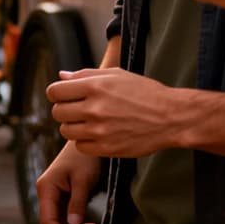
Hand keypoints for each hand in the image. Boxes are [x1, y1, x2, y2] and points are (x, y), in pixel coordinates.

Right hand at [36, 142, 99, 223]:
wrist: (86, 140)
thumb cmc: (83, 157)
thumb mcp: (83, 180)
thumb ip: (77, 203)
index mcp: (46, 188)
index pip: (48, 222)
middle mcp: (46, 193)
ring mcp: (53, 195)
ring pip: (59, 222)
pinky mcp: (62, 195)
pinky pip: (65, 216)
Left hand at [47, 68, 175, 157]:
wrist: (170, 117)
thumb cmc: (144, 92)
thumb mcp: (116, 75)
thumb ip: (85, 75)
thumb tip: (61, 76)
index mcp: (94, 86)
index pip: (54, 91)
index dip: (57, 93)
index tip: (65, 96)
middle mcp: (94, 108)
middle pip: (57, 112)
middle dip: (64, 109)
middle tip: (78, 109)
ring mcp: (100, 130)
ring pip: (66, 131)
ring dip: (73, 126)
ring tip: (88, 122)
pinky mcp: (107, 148)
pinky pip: (80, 147)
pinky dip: (84, 141)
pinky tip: (96, 134)